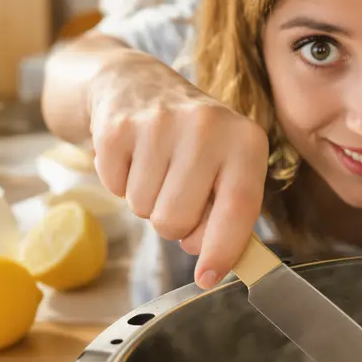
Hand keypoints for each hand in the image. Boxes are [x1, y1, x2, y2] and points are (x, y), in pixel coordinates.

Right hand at [87, 55, 268, 288]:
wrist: (139, 83)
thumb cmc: (195, 142)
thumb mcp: (228, 166)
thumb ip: (229, 215)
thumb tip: (215, 267)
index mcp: (246, 140)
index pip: (238, 208)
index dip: (221, 250)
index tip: (207, 277)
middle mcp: (207, 127)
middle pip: (176, 222)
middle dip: (173, 223)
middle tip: (176, 192)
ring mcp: (159, 124)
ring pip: (143, 210)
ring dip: (147, 201)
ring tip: (157, 168)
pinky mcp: (117, 127)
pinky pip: (115, 189)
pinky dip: (122, 184)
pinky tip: (134, 157)